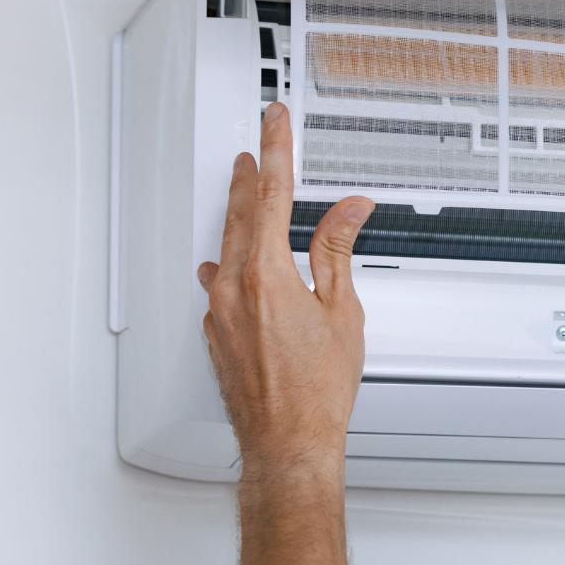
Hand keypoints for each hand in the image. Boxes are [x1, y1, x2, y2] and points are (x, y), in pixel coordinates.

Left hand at [197, 102, 374, 476]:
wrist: (288, 443)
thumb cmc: (317, 391)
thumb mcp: (341, 311)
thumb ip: (338, 252)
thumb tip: (347, 211)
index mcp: (266, 275)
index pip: (270, 195)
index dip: (276, 151)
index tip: (274, 121)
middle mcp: (233, 289)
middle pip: (240, 215)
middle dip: (250, 175)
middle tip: (257, 145)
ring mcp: (219, 313)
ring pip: (225, 247)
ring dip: (237, 215)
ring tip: (244, 192)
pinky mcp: (216, 335)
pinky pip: (217, 284)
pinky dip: (228, 263)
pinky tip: (228, 263)